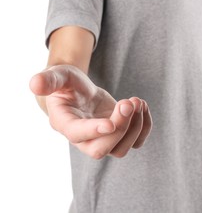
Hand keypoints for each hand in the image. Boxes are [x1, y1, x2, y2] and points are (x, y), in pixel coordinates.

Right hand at [29, 64, 152, 158]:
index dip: (93, 131)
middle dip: (120, 127)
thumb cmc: (67, 84)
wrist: (79, 92)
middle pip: (102, 148)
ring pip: (121, 148)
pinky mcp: (118, 135)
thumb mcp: (58, 76)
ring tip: (137, 101)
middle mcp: (84, 138)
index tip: (110, 123)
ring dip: (135, 126)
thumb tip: (35, 84)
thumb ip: (48, 80)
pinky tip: (142, 106)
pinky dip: (144, 126)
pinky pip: (136, 141)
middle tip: (130, 102)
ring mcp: (102, 139)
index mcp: (66, 123)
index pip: (78, 134)